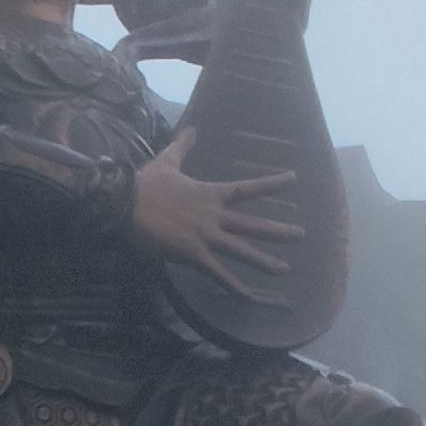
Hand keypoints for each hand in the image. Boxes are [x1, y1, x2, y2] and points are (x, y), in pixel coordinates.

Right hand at [130, 128, 301, 295]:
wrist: (125, 204)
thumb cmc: (144, 185)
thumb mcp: (167, 161)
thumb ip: (183, 146)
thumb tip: (192, 128)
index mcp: (210, 194)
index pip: (247, 188)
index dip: (271, 184)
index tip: (294, 179)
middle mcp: (214, 216)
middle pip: (252, 225)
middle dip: (277, 231)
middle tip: (300, 235)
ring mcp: (205, 237)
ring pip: (242, 251)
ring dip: (264, 261)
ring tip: (284, 269)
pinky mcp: (193, 255)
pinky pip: (219, 275)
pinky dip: (235, 287)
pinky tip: (251, 297)